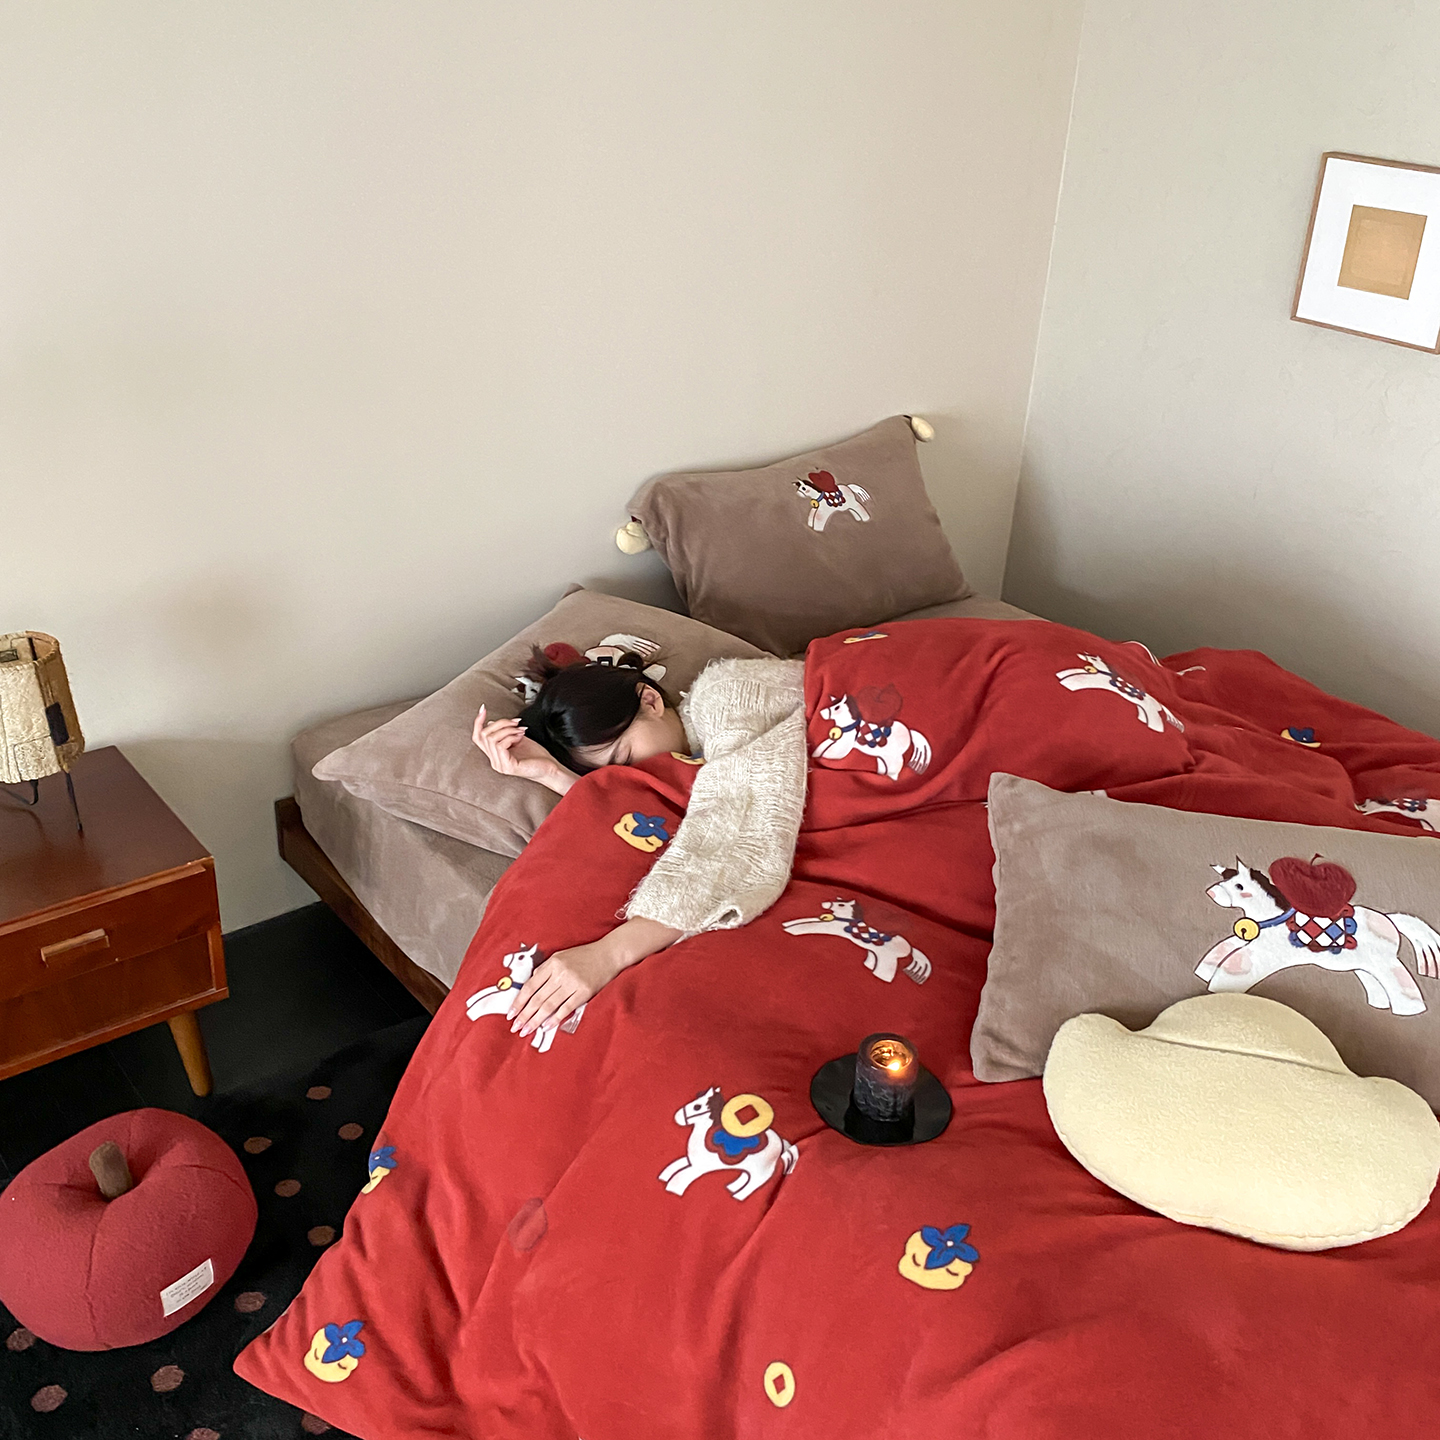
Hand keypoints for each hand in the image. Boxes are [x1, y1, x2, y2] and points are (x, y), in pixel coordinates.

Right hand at [472, 706, 574, 793]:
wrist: (550, 768)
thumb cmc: (537, 756)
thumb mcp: (517, 738)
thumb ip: (504, 732)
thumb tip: (490, 722)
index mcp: (495, 755)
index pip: (478, 738)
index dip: (478, 722)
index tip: (483, 709)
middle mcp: (495, 761)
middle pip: (484, 735)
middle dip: (500, 723)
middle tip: (514, 722)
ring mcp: (500, 765)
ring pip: (492, 739)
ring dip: (508, 729)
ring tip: (520, 730)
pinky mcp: (507, 766)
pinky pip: (500, 745)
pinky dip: (511, 736)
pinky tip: (520, 737)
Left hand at [506, 917, 682, 1037]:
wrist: (609, 953)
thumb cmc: (584, 955)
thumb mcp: (562, 956)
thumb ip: (546, 969)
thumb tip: (530, 985)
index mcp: (553, 963)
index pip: (530, 985)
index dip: (519, 1001)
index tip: (511, 1013)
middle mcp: (561, 973)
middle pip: (537, 997)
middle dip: (524, 1014)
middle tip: (515, 1027)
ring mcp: (573, 983)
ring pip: (549, 1005)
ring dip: (536, 1019)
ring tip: (526, 1030)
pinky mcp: (585, 992)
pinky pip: (566, 1008)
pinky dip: (555, 1018)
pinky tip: (546, 1026)